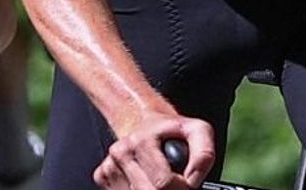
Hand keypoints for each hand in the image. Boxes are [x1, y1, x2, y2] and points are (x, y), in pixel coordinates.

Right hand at [94, 111, 214, 188]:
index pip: (163, 183)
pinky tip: (144, 179)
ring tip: (159, 176)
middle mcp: (121, 152)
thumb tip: (194, 180)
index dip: (181, 186)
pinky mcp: (102, 175)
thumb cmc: (169, 130)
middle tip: (174, 181)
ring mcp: (109, 165)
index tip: (186, 182)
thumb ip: (204, 153)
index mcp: (141, 141)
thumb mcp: (196, 131)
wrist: (141, 121)